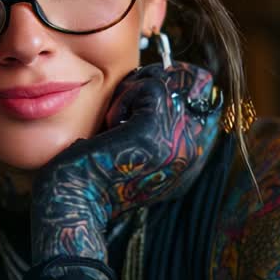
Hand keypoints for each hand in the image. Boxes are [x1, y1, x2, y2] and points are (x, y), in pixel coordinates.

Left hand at [31, 61, 222, 259]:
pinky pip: (152, 87)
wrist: (73, 201)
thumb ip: (158, 124)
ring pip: (174, 81)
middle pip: (199, 82)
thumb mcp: (136, 149)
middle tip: (130, 97)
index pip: (206, 97)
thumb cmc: (94, 173)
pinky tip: (112, 124)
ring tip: (118, 118)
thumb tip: (162, 82)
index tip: (143, 98)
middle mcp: (194, 151)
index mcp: (191, 157)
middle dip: (162, 77)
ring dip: (140, 89)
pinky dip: (127, 97)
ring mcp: (180, 142)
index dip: (176, 85)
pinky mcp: (156, 133)